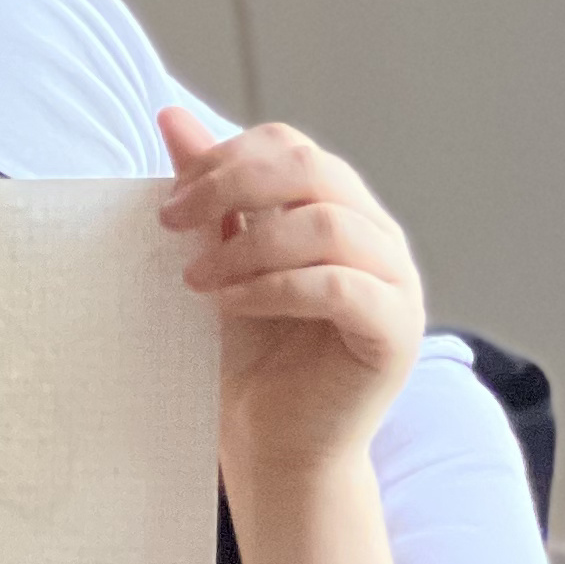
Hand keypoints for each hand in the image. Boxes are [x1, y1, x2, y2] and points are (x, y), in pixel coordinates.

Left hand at [158, 108, 424, 563]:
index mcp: (338, 210)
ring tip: (195, 281)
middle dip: (232, 186)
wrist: (274, 447)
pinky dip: (274, 287)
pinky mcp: (395, 331)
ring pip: (328, 224)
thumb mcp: (218, 262)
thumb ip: (209, 194)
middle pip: (314, 170)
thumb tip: (171, 116)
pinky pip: (340, 286)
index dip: (227, 159)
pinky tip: (227, 305)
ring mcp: (396, 282)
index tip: (168, 203)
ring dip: (248, 245)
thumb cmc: (250, 358)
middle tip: (172, 224)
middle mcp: (376, 237)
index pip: (292, 148)